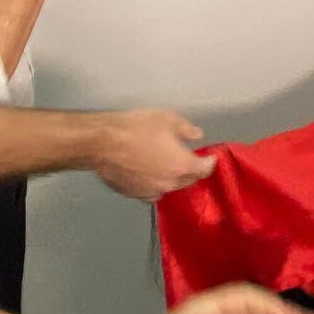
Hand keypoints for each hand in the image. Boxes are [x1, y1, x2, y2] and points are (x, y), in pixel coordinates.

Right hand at [91, 108, 214, 199]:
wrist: (103, 143)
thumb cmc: (137, 128)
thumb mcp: (167, 119)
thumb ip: (186, 129)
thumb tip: (197, 135)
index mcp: (182, 166)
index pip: (204, 169)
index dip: (209, 162)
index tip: (210, 157)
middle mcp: (170, 184)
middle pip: (188, 181)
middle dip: (192, 171)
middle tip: (189, 159)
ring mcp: (151, 192)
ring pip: (169, 188)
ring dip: (172, 179)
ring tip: (167, 167)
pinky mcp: (134, 195)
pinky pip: (150, 192)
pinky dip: (154, 184)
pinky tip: (148, 175)